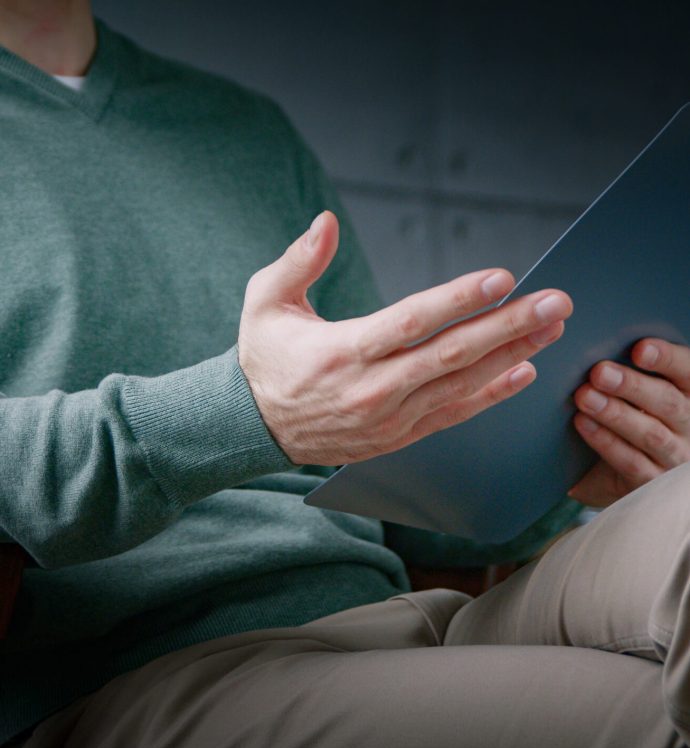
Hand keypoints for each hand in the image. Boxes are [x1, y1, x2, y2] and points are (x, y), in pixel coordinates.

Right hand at [238, 211, 572, 465]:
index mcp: (341, 351)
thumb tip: (327, 222)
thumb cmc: (263, 359)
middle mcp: (371, 389)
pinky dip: (489, 395)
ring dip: (510, 357)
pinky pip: (451, 416)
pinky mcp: (396, 436)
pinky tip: (522, 373)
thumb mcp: (264, 302)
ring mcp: (387, 418)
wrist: (255, 427)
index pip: (411, 322)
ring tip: (550, 330)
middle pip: (450, 354)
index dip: (458, 300)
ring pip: (459, 386)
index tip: (502, 279)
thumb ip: (299, 261)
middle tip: (554, 303)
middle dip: (508, 327)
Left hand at [569, 339, 689, 506]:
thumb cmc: (627, 421)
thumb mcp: (633, 394)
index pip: (688, 371)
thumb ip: (624, 370)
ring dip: (616, 414)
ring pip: (651, 434)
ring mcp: (675, 457)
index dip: (667, 358)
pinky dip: (606, 441)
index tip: (639, 349)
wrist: (618, 476)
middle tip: (599, 372)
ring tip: (584, 397)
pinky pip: (632, 462)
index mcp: (689, 394)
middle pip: (668, 402)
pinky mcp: (653, 484)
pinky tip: (584, 424)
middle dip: (632, 385)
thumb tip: (593, 340)